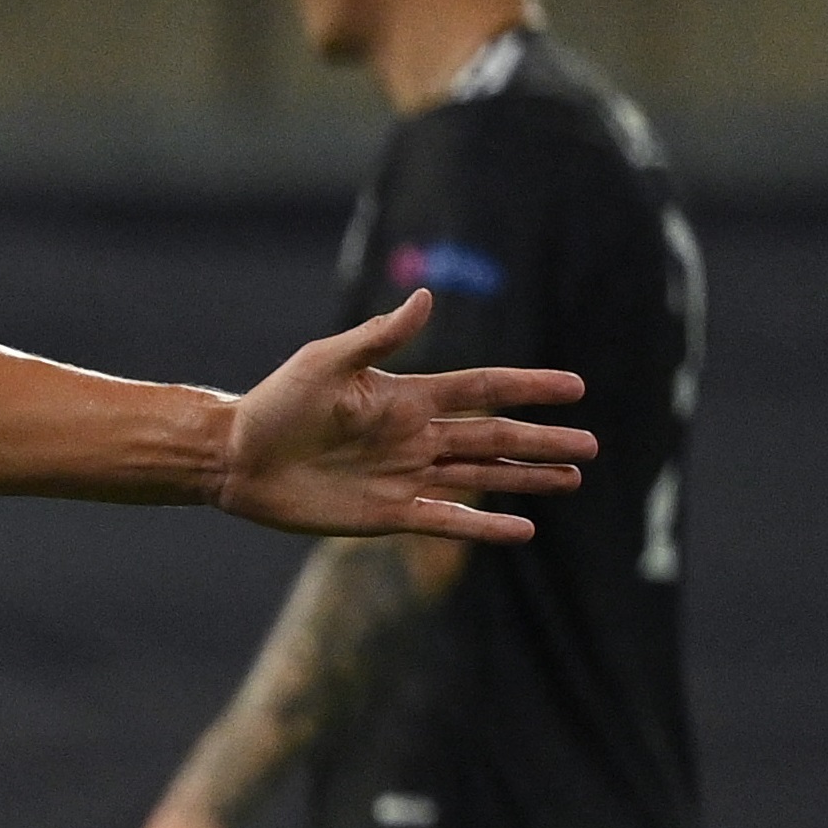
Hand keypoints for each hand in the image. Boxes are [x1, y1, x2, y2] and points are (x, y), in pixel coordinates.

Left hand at [218, 289, 591, 540]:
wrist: (235, 458)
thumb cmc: (276, 404)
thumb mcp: (327, 363)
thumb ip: (379, 336)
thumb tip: (428, 299)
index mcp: (407, 396)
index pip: (483, 389)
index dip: (528, 387)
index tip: (575, 386)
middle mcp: (415, 437)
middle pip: (494, 437)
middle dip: (542, 440)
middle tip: (592, 446)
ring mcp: (406, 476)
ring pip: (481, 476)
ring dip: (526, 478)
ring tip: (571, 479)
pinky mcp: (388, 513)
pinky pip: (447, 519)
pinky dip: (483, 526)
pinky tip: (522, 528)